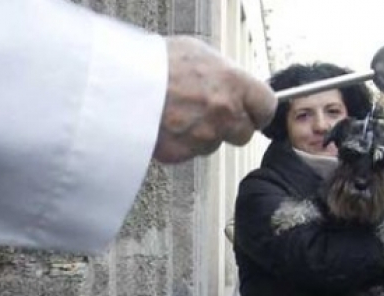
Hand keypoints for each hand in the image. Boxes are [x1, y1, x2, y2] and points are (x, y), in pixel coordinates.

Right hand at [153, 36, 275, 162]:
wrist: (116, 84)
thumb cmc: (153, 62)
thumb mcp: (196, 52)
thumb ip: (222, 73)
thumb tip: (230, 82)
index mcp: (234, 84)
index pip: (266, 106)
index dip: (258, 109)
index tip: (252, 109)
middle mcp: (225, 114)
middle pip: (244, 132)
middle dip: (231, 126)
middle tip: (209, 112)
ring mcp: (204, 137)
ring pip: (214, 143)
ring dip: (203, 134)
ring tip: (178, 113)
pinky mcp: (182, 154)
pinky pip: (189, 152)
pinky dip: (180, 142)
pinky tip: (164, 124)